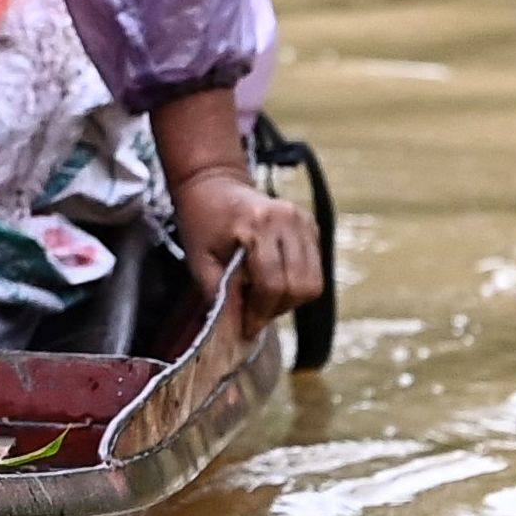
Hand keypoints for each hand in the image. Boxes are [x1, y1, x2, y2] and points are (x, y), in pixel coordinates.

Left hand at [175, 171, 323, 331]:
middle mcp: (287, 219)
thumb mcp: (200, 260)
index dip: (260, 312)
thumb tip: (240, 331)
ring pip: (313, 281)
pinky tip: (272, 280)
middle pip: (299, 285)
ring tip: (262, 298)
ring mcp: (303, 219)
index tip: (247, 328)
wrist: (214, 184)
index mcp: (257, 224)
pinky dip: (297, 284)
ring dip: (290, 300)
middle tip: (254, 314)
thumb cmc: (201, 223)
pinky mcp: (311, 224)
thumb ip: (222, 295)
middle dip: (277, 308)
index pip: (272, 282)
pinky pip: (315, 269)